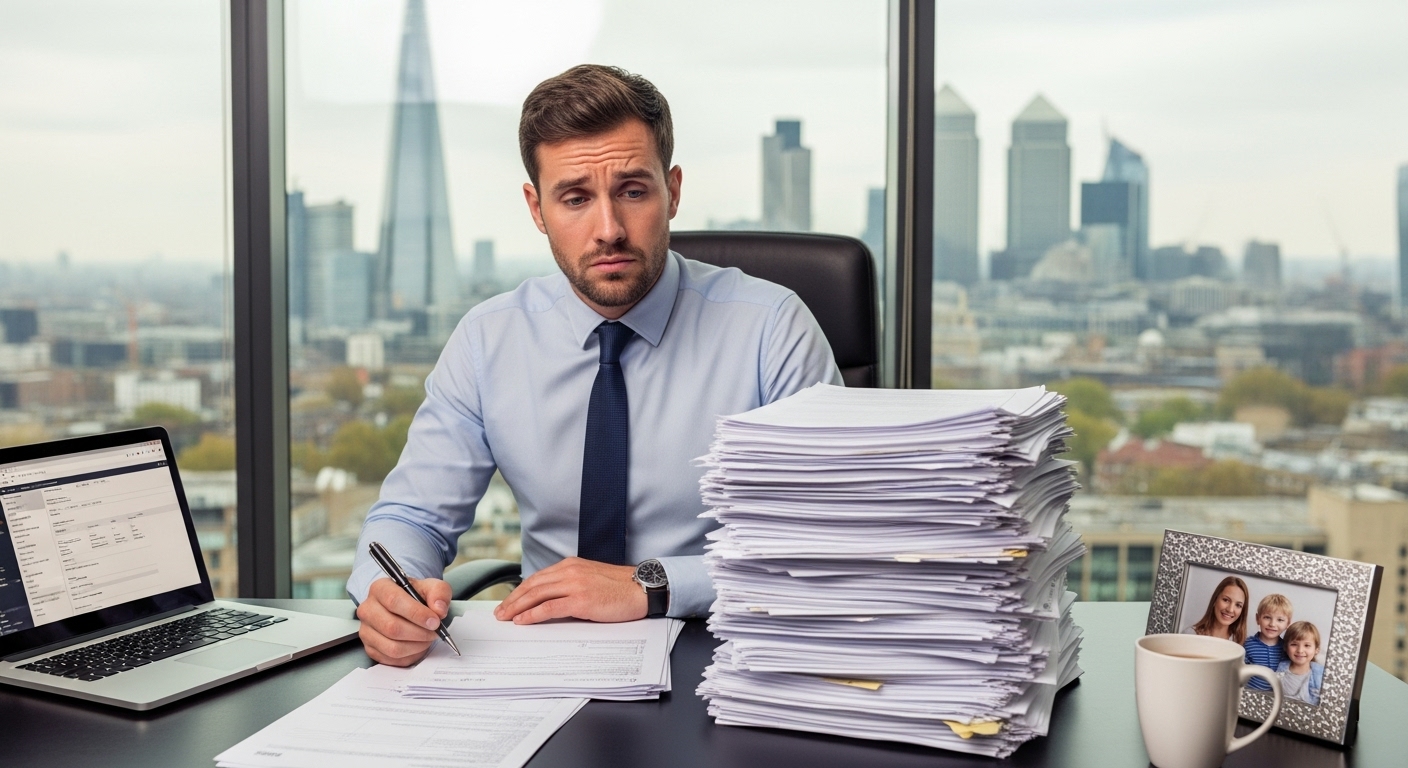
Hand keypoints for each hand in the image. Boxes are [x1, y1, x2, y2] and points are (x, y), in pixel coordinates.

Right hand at [356, 577, 450, 665]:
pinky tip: (418, 646)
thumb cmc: (416, 596)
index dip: (416, 613)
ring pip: (392, 647)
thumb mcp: (431, 587)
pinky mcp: (370, 648)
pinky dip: (410, 655)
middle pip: (392, 627)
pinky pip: (392, 659)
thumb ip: (439, 593)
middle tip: (434, 632)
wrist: (407, 607)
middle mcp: (367, 609)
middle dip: (419, 633)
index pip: (393, 601)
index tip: (434, 621)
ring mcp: (366, 631)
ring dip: (416, 646)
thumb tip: (439, 610)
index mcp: (380, 588)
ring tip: (427, 638)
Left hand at [494, 557, 646, 624]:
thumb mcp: (591, 578)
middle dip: (513, 599)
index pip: (538, 578)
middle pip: (532, 585)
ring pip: (536, 595)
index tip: (510, 601)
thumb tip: (554, 599)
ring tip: (505, 617)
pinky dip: (533, 615)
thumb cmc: (621, 587)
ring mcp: (575, 585)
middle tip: (500, 612)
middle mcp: (570, 571)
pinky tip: (523, 621)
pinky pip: (549, 608)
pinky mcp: (581, 600)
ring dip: (517, 607)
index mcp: (571, 565)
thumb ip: (572, 584)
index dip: (520, 590)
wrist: (642, 588)